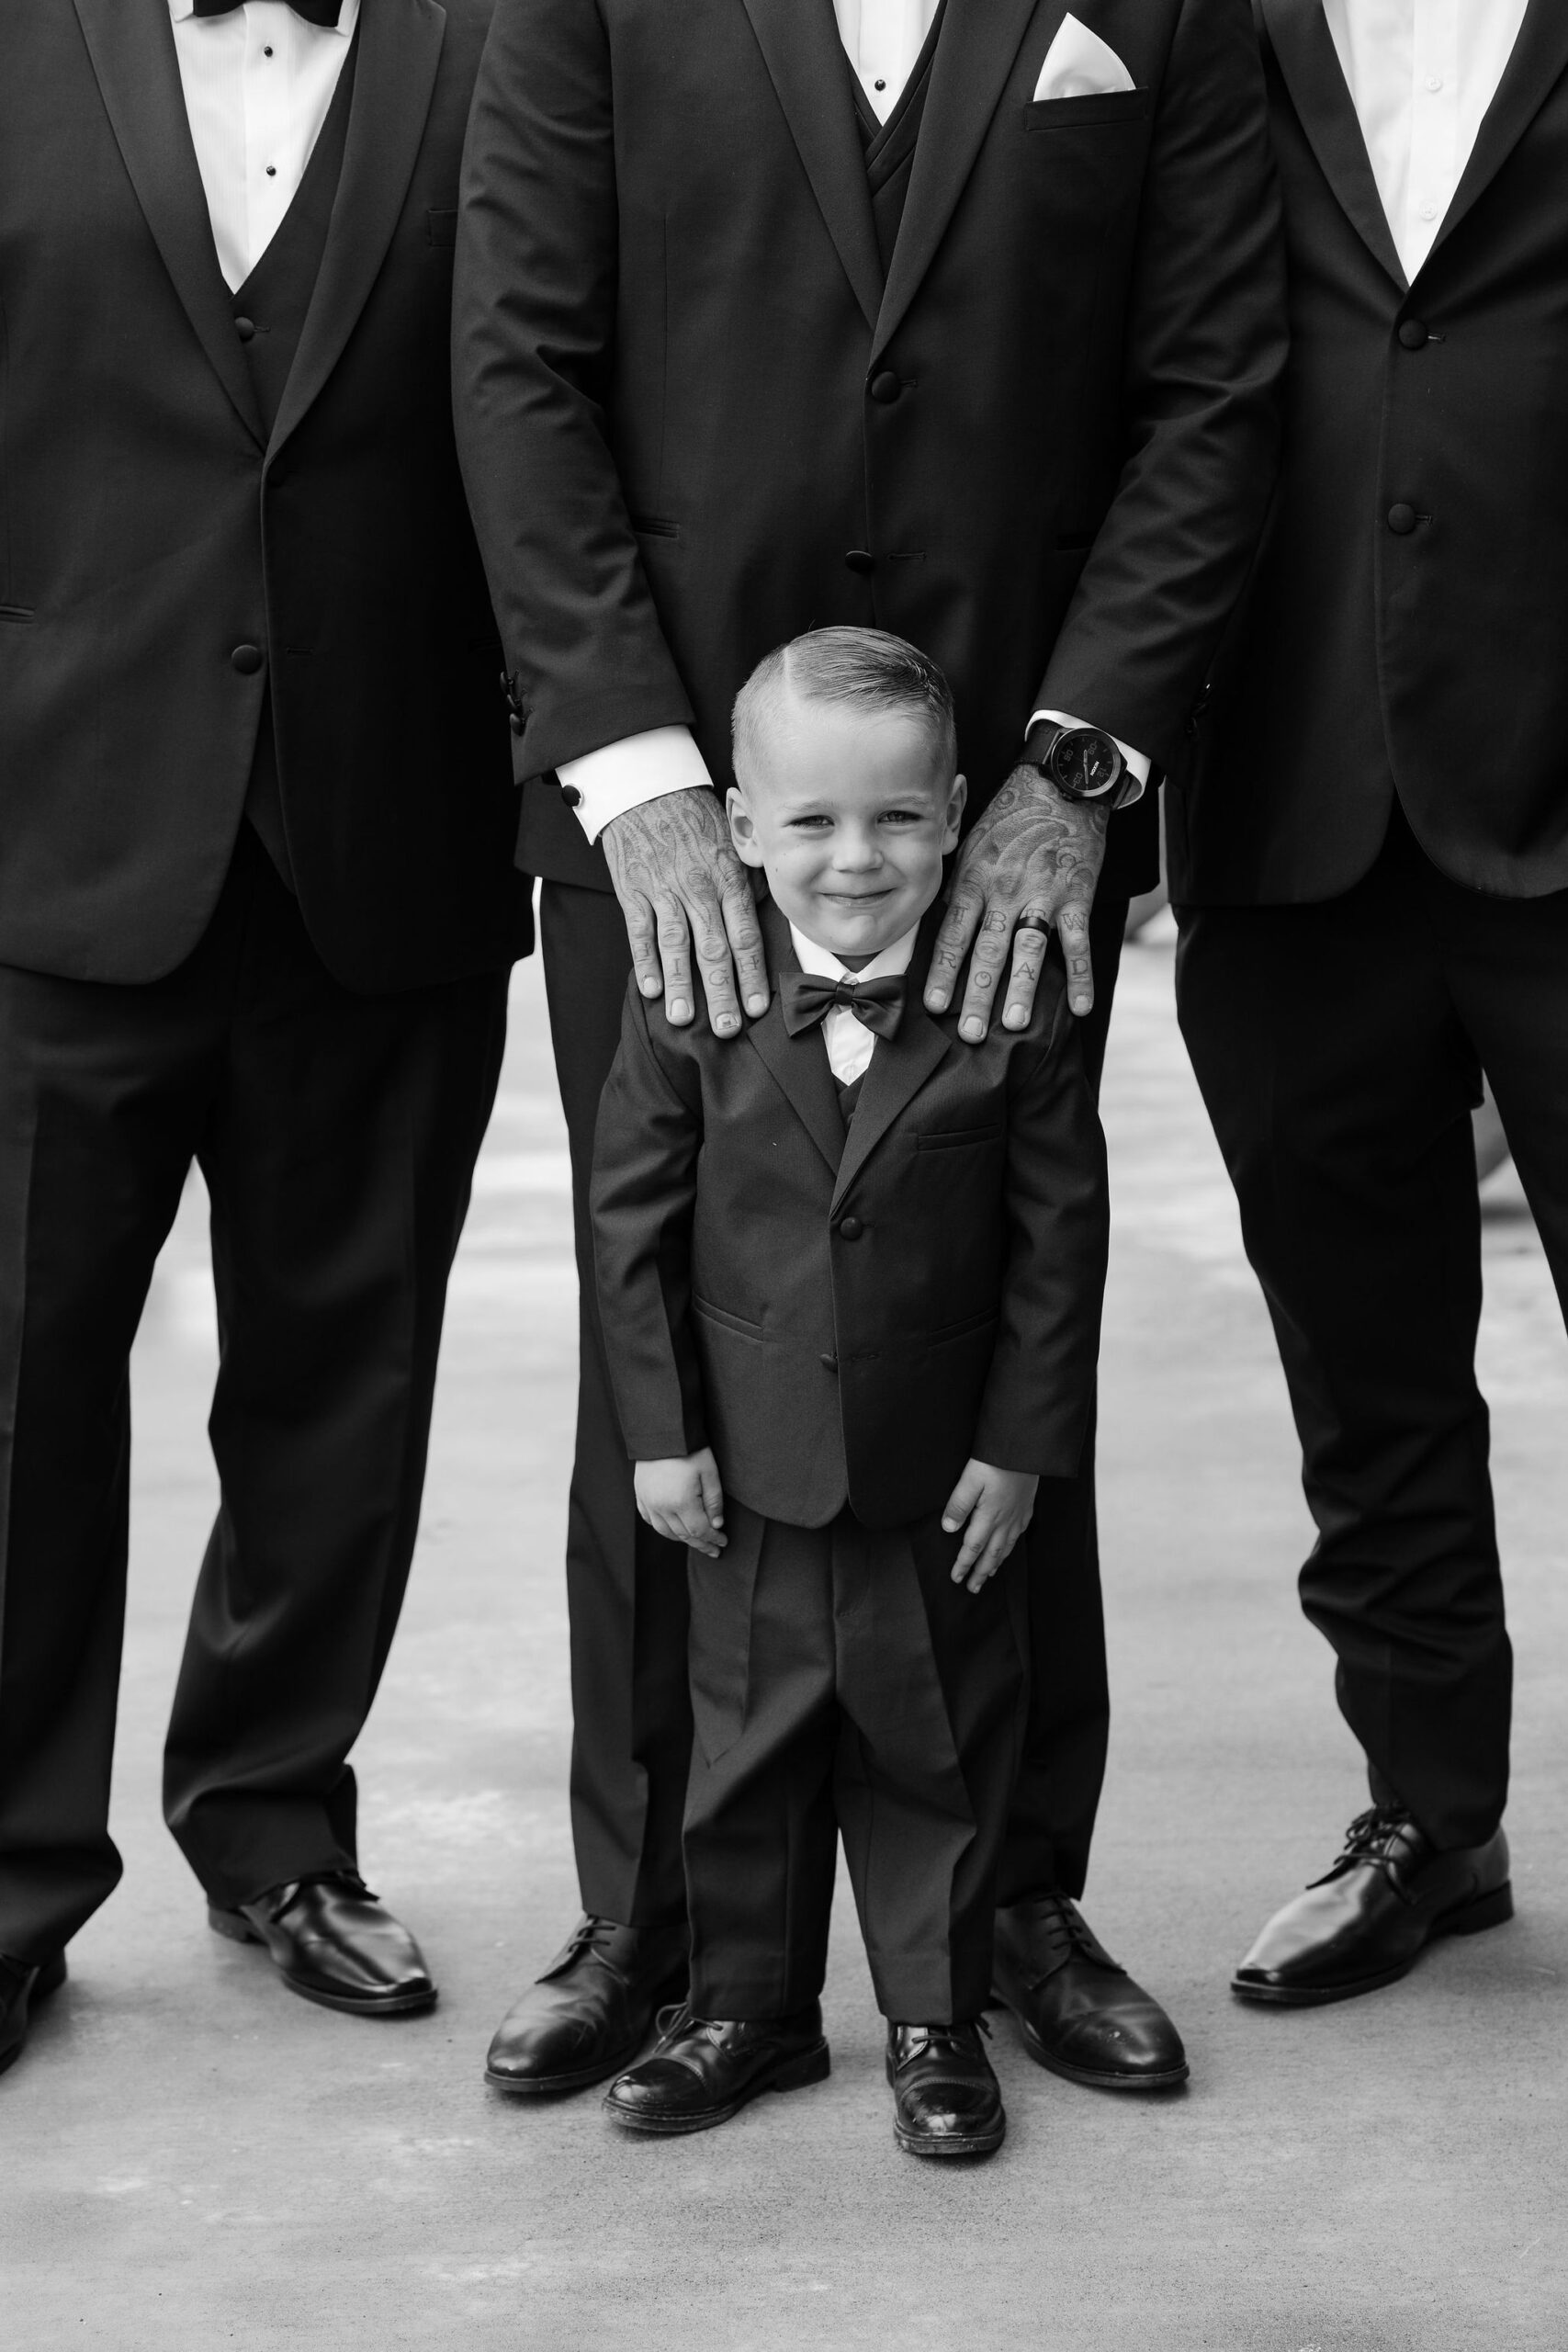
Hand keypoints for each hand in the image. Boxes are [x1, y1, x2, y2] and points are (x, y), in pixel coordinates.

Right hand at [601, 789, 768, 1035]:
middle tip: (728, 1028)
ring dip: (681, 985)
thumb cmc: (695, 819)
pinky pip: (639, 931)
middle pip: (714, 948)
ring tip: (685, 1019)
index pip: (746, 935)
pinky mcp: (633, 890)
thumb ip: (746, 882)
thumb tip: (764, 919)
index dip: (752, 974)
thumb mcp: (731, 843)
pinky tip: (650, 990)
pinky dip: (644, 961)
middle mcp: (699, 888)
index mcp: (728, 879)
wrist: (647, 788)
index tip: (759, 1007)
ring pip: (675, 944)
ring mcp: (664, 890)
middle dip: (722, 992)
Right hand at [634, 1448, 727, 1556]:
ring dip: (682, 1539)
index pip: (699, 1531)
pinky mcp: (640, 1495)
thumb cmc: (689, 1449)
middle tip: (714, 1550)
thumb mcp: (710, 1472)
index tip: (723, 1542)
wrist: (662, 1431)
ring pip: (665, 1531)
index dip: (713, 1539)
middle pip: (683, 1535)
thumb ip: (714, 1501)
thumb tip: (717, 1525)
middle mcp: (662, 1507)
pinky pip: (650, 1520)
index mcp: (681, 1502)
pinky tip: (672, 1529)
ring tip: (695, 1541)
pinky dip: (663, 1528)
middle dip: (701, 1543)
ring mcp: (648, 1502)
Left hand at [924, 768, 1108, 1039]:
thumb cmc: (1009, 819)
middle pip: (988, 950)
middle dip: (978, 994)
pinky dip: (1081, 974)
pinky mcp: (1077, 895)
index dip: (943, 971)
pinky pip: (1078, 940)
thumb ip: (957, 888)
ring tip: (1015, 1024)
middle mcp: (1005, 891)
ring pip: (1029, 949)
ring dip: (1022, 988)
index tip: (934, 1005)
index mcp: (974, 880)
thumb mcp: (970, 846)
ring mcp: (1043, 895)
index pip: (954, 934)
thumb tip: (938, 926)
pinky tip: (1080, 1008)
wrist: (1059, 784)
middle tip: (970, 1033)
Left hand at [941, 1459, 1038, 1592]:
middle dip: (980, 1573)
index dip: (963, 1565)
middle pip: (991, 1554)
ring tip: (988, 1575)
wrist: (1025, 1448)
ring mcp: (1018, 1514)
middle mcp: (1005, 1520)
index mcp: (989, 1516)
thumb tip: (948, 1529)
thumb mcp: (970, 1479)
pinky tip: (1008, 1548)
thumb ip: (959, 1505)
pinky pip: (1018, 1535)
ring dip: (996, 1564)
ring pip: (1006, 1547)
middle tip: (973, 1589)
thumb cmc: (995, 1460)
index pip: (973, 1547)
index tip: (956, 1579)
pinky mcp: (1027, 1506)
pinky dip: (1010, 1548)